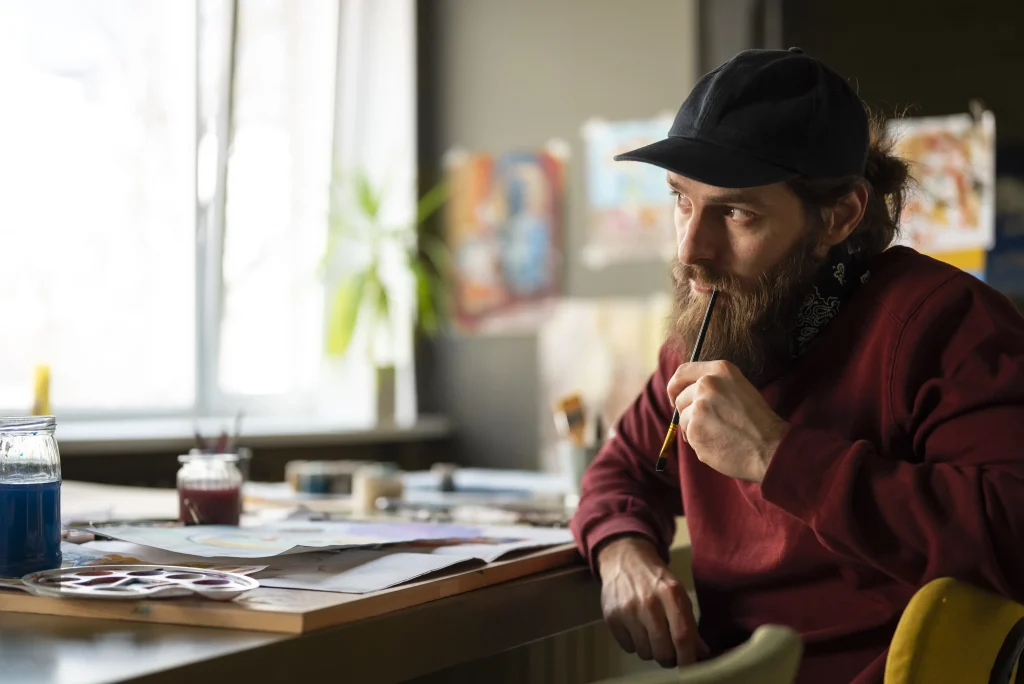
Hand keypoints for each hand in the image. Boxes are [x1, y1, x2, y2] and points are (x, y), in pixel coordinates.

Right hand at [597, 536, 706, 667]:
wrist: (624, 559)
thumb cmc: (656, 579)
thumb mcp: (678, 593)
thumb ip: (690, 623)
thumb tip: (702, 653)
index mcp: (670, 593)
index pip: (682, 635)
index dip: (688, 658)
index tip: (690, 667)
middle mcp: (648, 602)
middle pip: (663, 650)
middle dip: (669, 658)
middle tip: (669, 651)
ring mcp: (627, 610)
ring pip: (645, 653)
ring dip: (651, 650)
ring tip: (650, 634)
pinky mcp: (611, 617)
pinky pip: (628, 648)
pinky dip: (635, 644)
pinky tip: (636, 628)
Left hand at [667, 360, 788, 482]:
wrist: (770, 447)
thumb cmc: (758, 421)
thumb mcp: (738, 388)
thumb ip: (714, 385)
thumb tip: (685, 391)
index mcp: (720, 370)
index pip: (682, 372)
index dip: (675, 386)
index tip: (675, 397)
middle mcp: (707, 383)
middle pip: (680, 397)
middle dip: (688, 412)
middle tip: (707, 424)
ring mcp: (699, 406)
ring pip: (683, 418)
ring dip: (694, 429)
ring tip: (719, 434)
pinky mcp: (695, 428)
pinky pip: (688, 436)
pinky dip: (699, 442)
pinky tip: (719, 444)